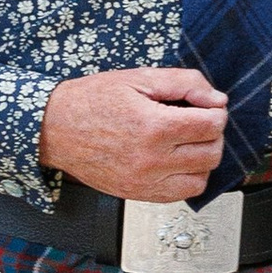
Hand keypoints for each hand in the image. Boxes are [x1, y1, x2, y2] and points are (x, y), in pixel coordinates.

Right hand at [36, 67, 228, 203]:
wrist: (54, 128)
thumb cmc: (91, 101)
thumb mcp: (139, 78)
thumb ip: (184, 83)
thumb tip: (217, 99)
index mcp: (154, 126)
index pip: (212, 125)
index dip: (216, 111)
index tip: (206, 106)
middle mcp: (152, 160)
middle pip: (211, 153)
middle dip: (212, 134)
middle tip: (198, 121)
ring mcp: (145, 181)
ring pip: (201, 178)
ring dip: (203, 158)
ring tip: (187, 142)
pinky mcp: (138, 194)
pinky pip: (181, 194)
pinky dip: (188, 178)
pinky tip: (176, 161)